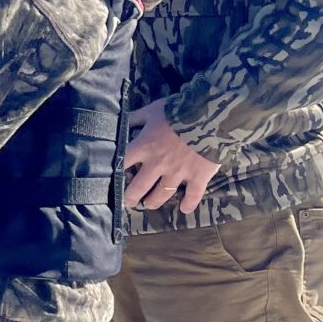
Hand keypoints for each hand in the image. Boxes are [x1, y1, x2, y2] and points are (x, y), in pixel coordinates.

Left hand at [124, 98, 220, 212]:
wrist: (210, 117)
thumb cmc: (178, 111)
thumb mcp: (153, 110)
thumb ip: (136, 117)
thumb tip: (121, 120)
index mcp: (144, 147)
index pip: (122, 163)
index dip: (115, 172)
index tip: (112, 180)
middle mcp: (157, 164)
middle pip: (139, 186)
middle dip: (131, 197)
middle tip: (129, 202)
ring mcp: (178, 173)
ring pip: (162, 194)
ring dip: (154, 202)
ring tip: (148, 205)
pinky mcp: (198, 177)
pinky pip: (193, 195)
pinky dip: (189, 204)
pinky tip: (185, 211)